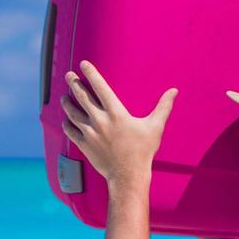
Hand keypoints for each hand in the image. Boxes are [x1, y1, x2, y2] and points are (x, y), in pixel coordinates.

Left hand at [60, 60, 175, 185]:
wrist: (128, 175)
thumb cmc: (142, 151)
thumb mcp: (155, 127)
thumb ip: (163, 107)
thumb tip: (174, 91)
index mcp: (116, 113)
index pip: (100, 87)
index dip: (91, 73)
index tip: (83, 64)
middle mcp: (100, 120)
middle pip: (82, 96)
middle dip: (74, 83)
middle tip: (68, 74)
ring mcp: (90, 133)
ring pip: (73, 113)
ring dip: (67, 102)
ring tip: (64, 96)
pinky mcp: (84, 145)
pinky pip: (71, 131)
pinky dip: (66, 124)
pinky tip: (65, 120)